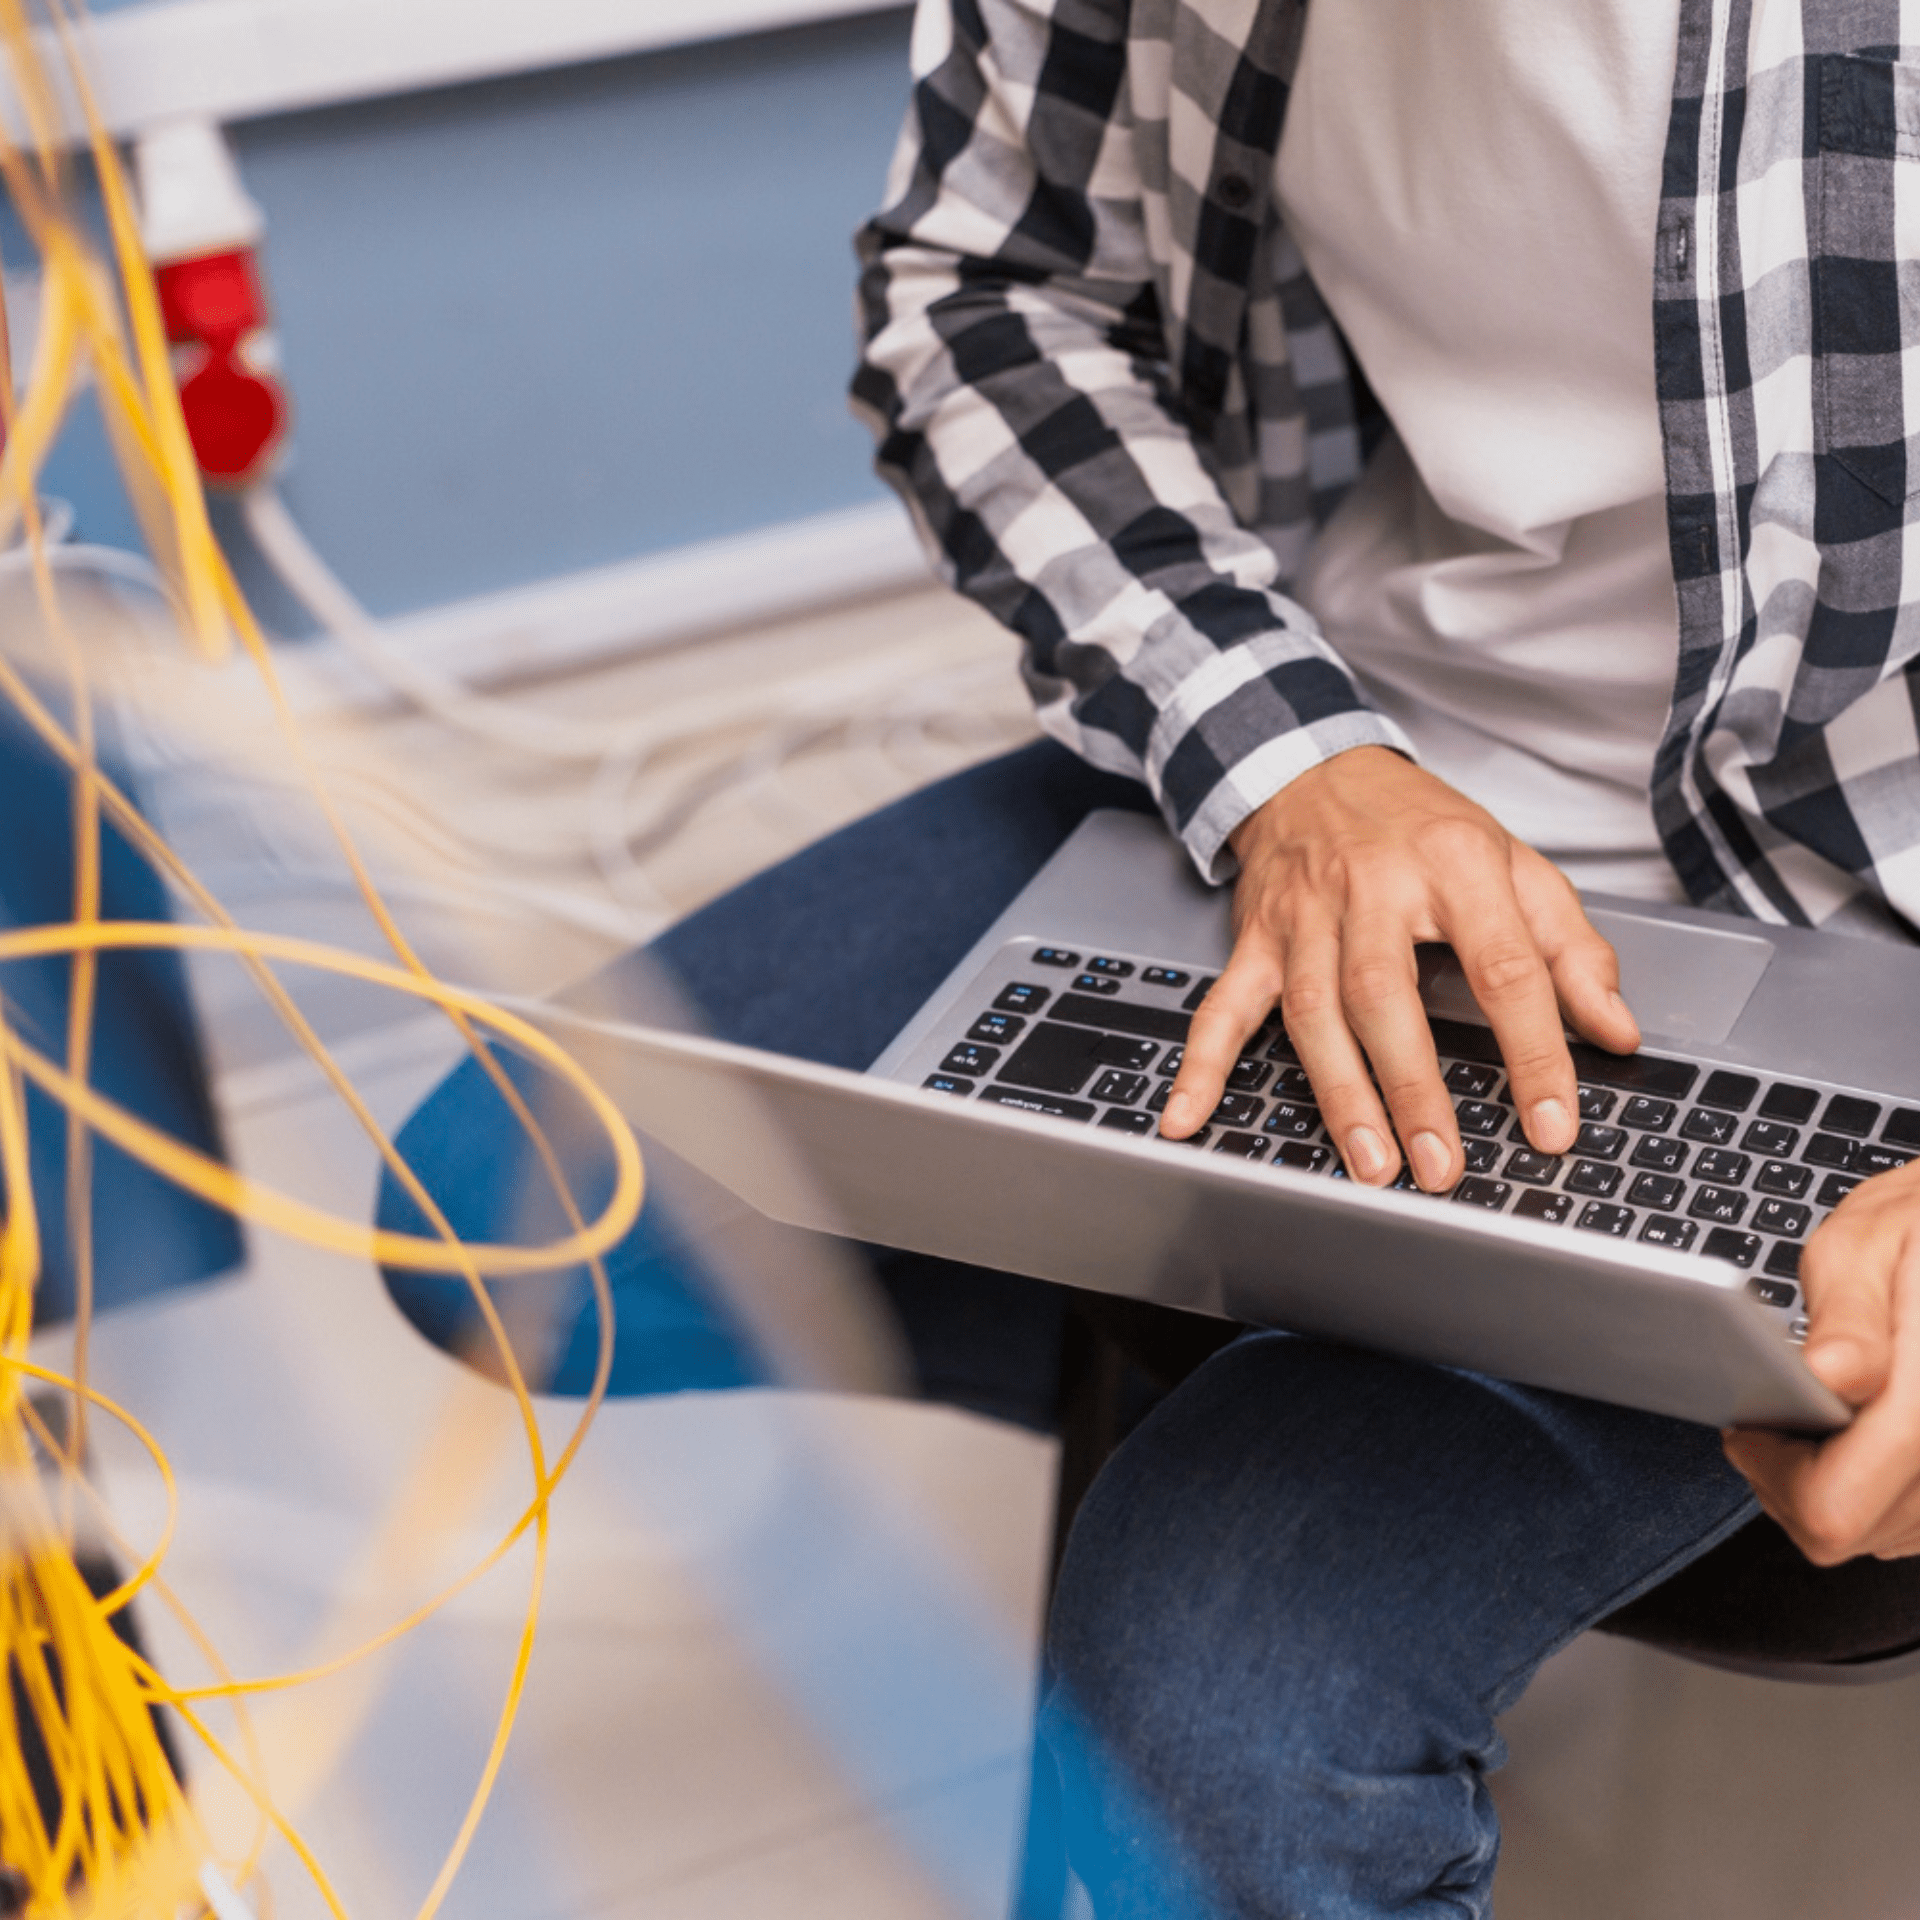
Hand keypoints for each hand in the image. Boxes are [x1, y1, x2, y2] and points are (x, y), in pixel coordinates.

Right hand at [1159, 746, 1640, 1188]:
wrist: (1312, 768)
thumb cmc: (1420, 827)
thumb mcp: (1515, 862)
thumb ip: (1571, 948)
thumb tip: (1617, 1029)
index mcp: (1454, 864)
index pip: (1503, 967)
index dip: (1533, 1052)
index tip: (1551, 1124)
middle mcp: (1371, 888)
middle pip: (1385, 996)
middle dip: (1413, 1087)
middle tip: (1440, 1165)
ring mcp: (1303, 917)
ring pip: (1313, 1011)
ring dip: (1339, 1095)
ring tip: (1370, 1164)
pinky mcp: (1254, 940)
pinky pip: (1222, 1006)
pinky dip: (1203, 1066)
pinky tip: (1188, 1117)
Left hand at [1724, 1160, 1919, 1560]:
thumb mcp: (1871, 1243)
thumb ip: (1848, 1318)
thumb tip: (1825, 1377)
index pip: (1830, 1508)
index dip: (1769, 1470)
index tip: (1752, 1418)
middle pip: (1845, 1533)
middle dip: (1791, 1477)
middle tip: (1783, 1408)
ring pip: (1876, 1535)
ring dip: (1833, 1483)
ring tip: (1831, 1407)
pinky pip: (1907, 1523)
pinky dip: (1872, 1487)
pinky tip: (1863, 1428)